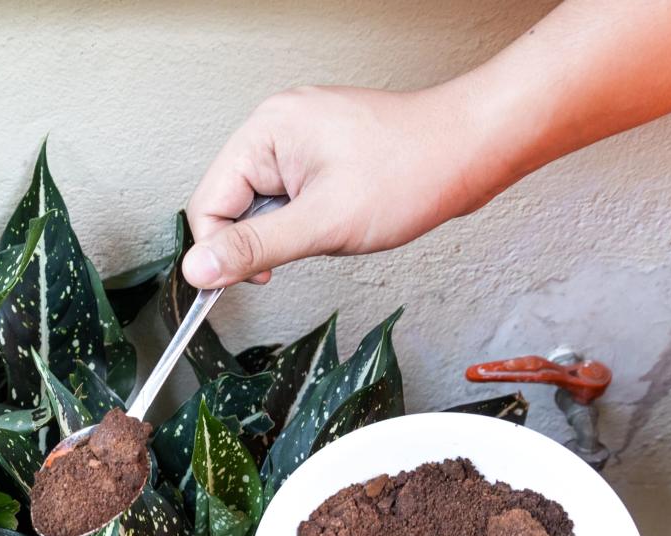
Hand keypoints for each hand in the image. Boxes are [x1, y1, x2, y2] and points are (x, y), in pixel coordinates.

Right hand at [183, 83, 501, 288]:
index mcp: (267, 130)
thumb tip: (198, 270)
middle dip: (267, 235)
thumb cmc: (412, 173)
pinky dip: (312, 216)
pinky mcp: (323, 148)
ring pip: (265, 202)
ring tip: (336, 221)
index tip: (256, 276)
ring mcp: (302, 134)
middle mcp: (279, 124)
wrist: (471, 149)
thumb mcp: (323, 224)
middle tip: (310, 242)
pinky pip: (293, 194)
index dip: (224, 249)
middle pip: (233, 201)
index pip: (208, 203)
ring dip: (293, 227)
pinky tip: (345, 212)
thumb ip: (254, 249)